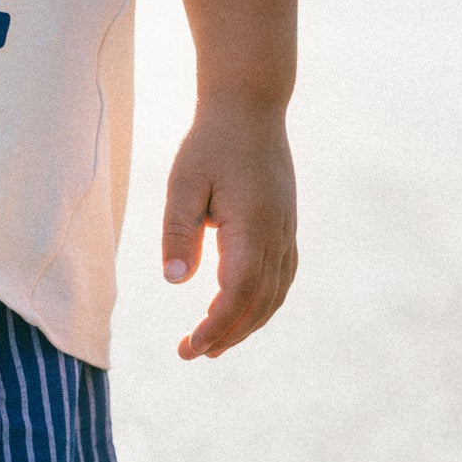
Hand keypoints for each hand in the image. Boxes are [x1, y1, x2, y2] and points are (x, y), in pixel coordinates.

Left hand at [162, 102, 297, 359]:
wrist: (250, 107)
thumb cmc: (210, 143)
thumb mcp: (183, 183)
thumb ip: (178, 232)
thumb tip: (174, 282)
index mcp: (253, 227)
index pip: (237, 294)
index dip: (216, 327)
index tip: (189, 346)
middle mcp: (277, 235)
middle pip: (258, 303)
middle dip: (227, 335)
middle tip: (192, 353)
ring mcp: (287, 231)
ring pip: (275, 294)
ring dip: (247, 324)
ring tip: (214, 345)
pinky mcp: (286, 227)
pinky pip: (282, 278)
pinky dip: (263, 304)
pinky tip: (243, 313)